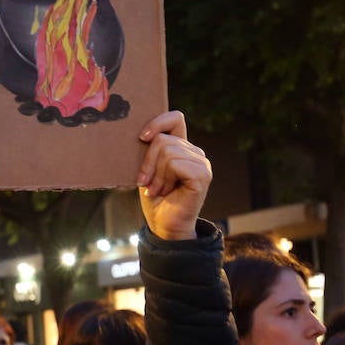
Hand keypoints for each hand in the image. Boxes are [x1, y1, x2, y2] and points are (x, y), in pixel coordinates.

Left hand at [136, 111, 209, 240]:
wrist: (164, 226)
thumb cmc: (155, 198)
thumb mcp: (147, 170)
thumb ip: (150, 151)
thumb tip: (142, 134)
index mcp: (182, 148)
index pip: (175, 118)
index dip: (157, 122)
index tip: (141, 138)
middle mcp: (195, 153)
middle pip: (163, 139)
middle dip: (148, 163)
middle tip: (148, 183)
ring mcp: (201, 163)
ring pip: (167, 150)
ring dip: (156, 174)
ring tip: (157, 189)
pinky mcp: (202, 175)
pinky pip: (175, 163)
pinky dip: (163, 178)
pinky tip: (164, 191)